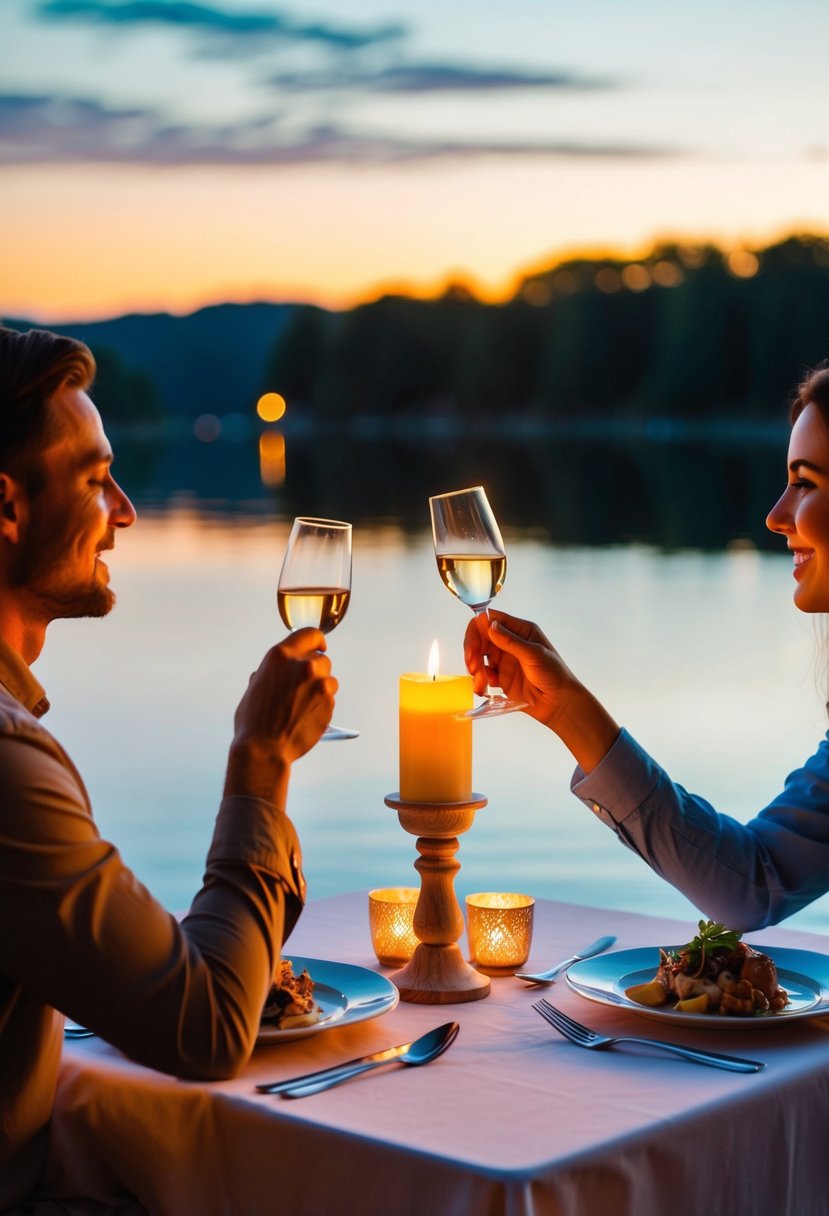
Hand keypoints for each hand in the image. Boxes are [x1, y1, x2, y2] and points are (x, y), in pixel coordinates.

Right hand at [224, 628, 336, 801]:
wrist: (264, 748)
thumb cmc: (254, 721)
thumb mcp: (254, 687)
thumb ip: (268, 673)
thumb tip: (270, 672)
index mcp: (280, 656)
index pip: (309, 634)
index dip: (317, 641)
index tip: (320, 647)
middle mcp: (302, 665)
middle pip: (321, 659)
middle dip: (316, 671)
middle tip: (305, 687)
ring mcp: (318, 683)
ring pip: (329, 679)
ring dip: (321, 688)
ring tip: (304, 705)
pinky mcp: (328, 701)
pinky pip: (331, 697)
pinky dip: (323, 704)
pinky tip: (308, 715)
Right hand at [464, 610, 573, 729]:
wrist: (559, 703)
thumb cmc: (555, 675)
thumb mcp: (534, 655)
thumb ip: (511, 641)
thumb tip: (490, 626)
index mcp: (520, 631)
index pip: (490, 620)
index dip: (477, 630)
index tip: (473, 647)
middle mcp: (510, 642)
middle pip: (480, 638)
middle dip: (472, 652)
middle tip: (473, 667)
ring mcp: (504, 660)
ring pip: (478, 657)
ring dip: (475, 669)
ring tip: (480, 684)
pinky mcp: (501, 677)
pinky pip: (483, 674)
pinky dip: (479, 681)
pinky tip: (483, 689)